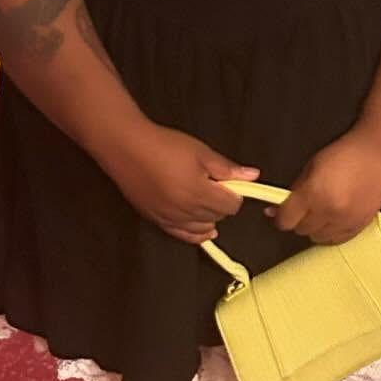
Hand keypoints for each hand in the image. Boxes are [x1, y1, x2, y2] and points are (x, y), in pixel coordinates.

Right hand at [110, 124, 259, 244]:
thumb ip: (227, 169)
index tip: (230, 183)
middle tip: (215, 186)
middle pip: (218, 217)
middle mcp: (186, 212)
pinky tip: (203, 229)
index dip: (235, 194)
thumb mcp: (200, 152)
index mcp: (200, 194)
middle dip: (222, 204)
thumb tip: (253, 176)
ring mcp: (171, 219)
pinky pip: (182, 235)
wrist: (127, 148)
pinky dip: (196, 233)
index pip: (231, 206)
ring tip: (205, 201)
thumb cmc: (165, 146)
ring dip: (209, 216)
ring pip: (202, 228)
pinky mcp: (157, 220)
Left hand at [269, 130, 380, 244]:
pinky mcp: (360, 225)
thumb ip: (294, 190)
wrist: (377, 152)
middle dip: (299, 219)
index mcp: (313, 193)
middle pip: (301, 230)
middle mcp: (329, 211)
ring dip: (316, 227)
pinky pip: (337, 240)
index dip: (281, 216)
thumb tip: (276, 209)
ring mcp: (346, 221)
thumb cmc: (345, 154)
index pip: (286, 220)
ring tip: (323, 210)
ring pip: (318, 238)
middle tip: (306, 206)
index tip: (283, 212)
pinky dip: (332, 232)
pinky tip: (335, 217)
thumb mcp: (311, 167)